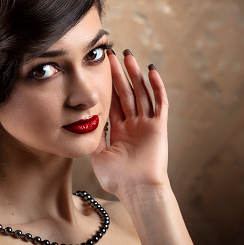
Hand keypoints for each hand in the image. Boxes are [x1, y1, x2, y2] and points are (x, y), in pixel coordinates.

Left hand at [91, 49, 169, 198]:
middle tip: (112, 54)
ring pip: (142, 93)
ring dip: (136, 74)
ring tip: (129, 56)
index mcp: (119, 130)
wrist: (136, 190)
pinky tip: (151, 71)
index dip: (107, 85)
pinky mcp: (159, 126)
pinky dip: (157, 87)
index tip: (100, 68)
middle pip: (126, 93)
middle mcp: (134, 124)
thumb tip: (84, 123)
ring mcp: (147, 124)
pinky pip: (160, 102)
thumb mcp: (98, 154)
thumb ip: (95, 136)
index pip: (113, 101)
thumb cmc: (117, 178)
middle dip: (119, 74)